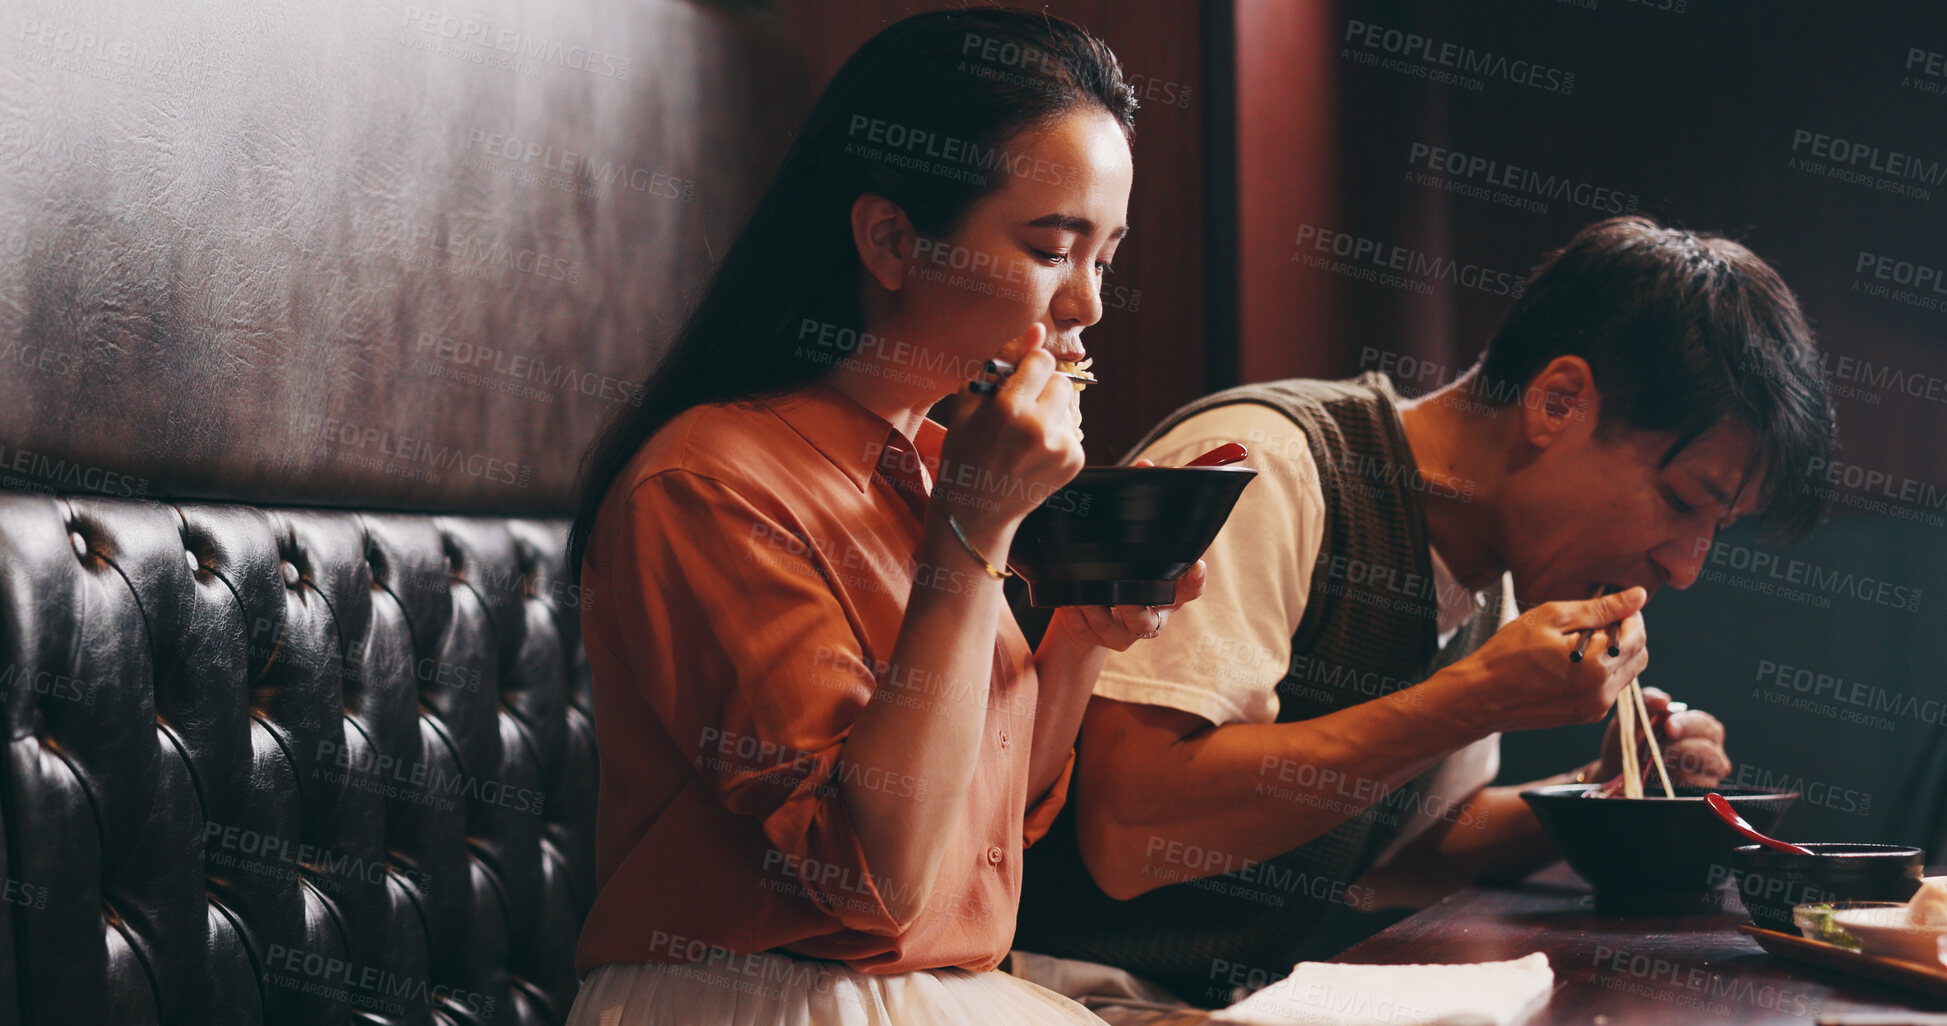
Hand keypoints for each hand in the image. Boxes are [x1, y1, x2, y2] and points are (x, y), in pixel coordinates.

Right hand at [934, 323, 1082, 532]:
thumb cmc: (965, 450)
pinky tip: (1032, 455)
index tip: (1017, 383)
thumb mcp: (969, 402)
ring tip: (1023, 439)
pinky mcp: (1074, 462)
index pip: (1042, 361)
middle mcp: (1039, 427)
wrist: (975, 511)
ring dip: (1050, 414)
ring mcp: (1060, 447)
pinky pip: (1071, 432)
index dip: (1029, 369)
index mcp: (1009, 408)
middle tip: (1020, 412)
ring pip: (1068, 407)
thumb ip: (1004, 361)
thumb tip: (1038, 329)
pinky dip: (1056, 438)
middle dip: (1045, 389)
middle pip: (1062, 382)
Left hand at [1049, 558, 1208, 651]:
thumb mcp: (1136, 566)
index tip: (1197, 566)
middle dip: (1130, 607)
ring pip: (1109, 628)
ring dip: (1093, 609)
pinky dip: (1073, 616)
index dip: (1194, 581)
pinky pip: (1082, 630)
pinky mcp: (1093, 638)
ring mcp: (1120, 633)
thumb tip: (1155, 509)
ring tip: (1080, 593)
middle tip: (1120, 595)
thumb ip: (1148, 550)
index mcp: (1167, 598)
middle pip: (1145, 621)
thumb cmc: (1120, 579)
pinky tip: (1067, 601)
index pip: (1189, 591)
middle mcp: (1148, 620)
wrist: (1089, 616)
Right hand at [1442, 587, 1649, 733]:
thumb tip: (1638, 596)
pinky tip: (1571, 663)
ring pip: (1626, 674)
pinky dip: (1601, 672)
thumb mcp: (1551, 618)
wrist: (1481, 696)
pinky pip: (1608, 689)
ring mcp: (1594, 708)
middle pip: (1639, 656)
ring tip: (1577, 643)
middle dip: (1625, 635)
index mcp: (1597, 666)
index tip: (1608, 607)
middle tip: (1592, 624)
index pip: (1638, 635)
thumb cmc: (1508, 653)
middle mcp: (1603, 693)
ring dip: (1613, 654)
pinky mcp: (1585, 716)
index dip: (1628, 616)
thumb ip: (1600, 608)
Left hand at [1585, 687, 1730, 786]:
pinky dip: (1676, 781)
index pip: (1706, 726)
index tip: (1668, 728)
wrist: (1617, 772)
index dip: (1689, 725)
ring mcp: (1708, 774)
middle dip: (1681, 749)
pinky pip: (1696, 787)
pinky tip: (1660, 776)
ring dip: (1676, 766)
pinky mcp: (1700, 792)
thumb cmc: (1630, 741)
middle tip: (1658, 749)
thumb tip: (1663, 700)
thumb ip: (1646, 702)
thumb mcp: (1632, 718)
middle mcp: (1711, 750)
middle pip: (1710, 750)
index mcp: (1700, 728)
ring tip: (1654, 762)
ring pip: (1704, 772)